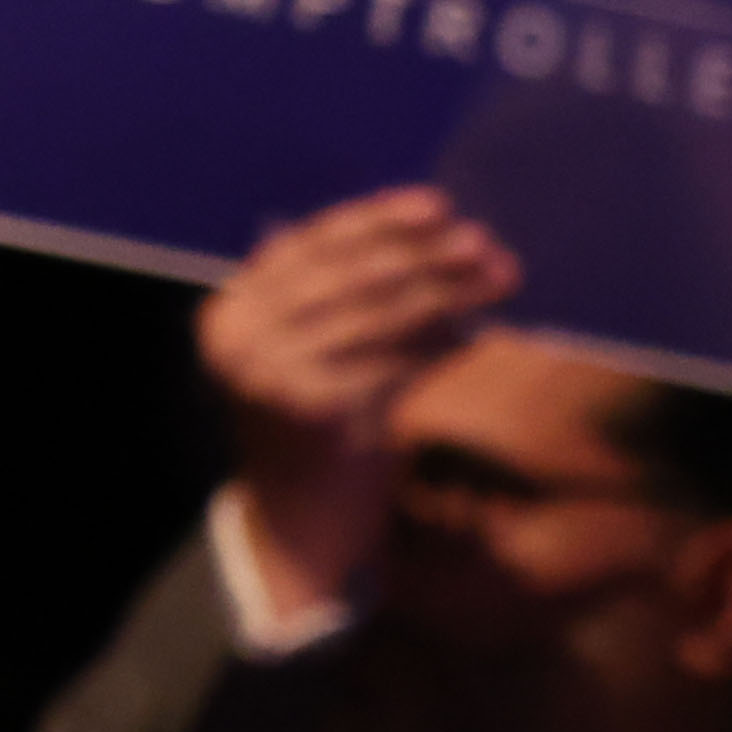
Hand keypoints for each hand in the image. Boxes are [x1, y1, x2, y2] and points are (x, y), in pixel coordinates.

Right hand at [201, 186, 518, 615]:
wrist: (295, 525)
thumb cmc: (315, 427)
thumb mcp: (315, 350)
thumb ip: (355, 295)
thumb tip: (449, 235)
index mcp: (230, 310)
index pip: (309, 246)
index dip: (376, 220)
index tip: (437, 205)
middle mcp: (239, 338)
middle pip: (350, 275)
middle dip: (424, 254)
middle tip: (484, 241)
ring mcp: (271, 375)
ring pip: (380, 315)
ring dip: (450, 291)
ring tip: (501, 271)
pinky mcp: (315, 411)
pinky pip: (397, 363)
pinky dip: (444, 345)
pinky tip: (483, 332)